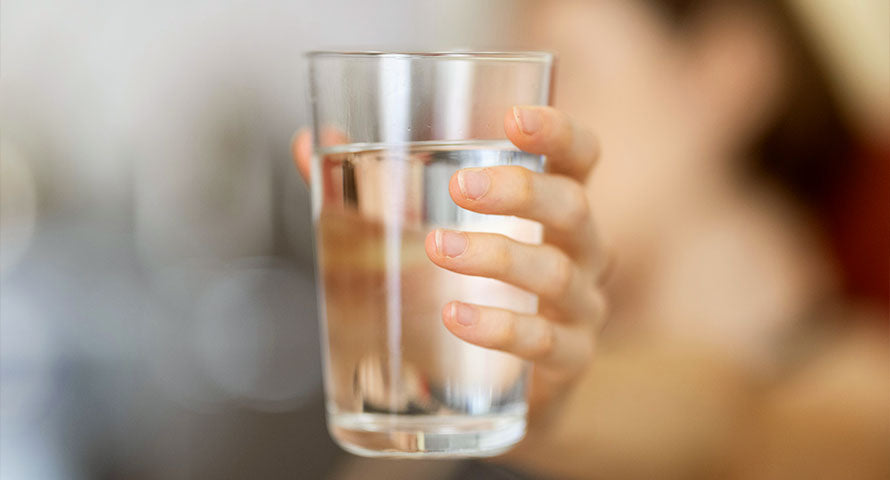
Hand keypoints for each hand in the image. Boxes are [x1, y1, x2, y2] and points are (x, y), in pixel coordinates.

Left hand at [292, 106, 606, 420]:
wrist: (499, 386)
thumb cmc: (469, 288)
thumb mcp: (428, 231)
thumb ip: (372, 188)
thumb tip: (309, 143)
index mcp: (553, 207)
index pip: (580, 156)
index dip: (558, 132)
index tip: (512, 119)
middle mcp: (580, 251)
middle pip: (573, 207)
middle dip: (520, 191)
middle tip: (461, 187)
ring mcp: (580, 307)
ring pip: (555, 272)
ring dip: (496, 256)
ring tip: (438, 248)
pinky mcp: (569, 360)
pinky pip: (544, 342)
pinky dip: (499, 327)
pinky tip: (456, 316)